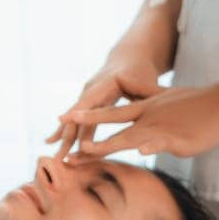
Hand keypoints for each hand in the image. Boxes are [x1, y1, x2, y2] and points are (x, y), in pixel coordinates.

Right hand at [48, 51, 164, 160]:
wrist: (129, 60)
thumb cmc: (140, 72)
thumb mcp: (147, 83)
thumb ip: (153, 94)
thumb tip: (166, 101)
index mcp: (105, 85)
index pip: (89, 101)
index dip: (78, 112)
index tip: (63, 122)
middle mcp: (91, 91)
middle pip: (77, 116)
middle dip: (67, 136)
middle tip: (60, 156)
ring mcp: (86, 99)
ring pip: (74, 122)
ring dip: (64, 140)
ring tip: (57, 160)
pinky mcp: (87, 106)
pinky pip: (75, 123)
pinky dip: (65, 133)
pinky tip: (52, 144)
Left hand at [65, 84, 218, 160]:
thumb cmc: (200, 106)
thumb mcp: (171, 106)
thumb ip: (156, 118)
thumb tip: (148, 134)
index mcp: (146, 108)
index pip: (112, 113)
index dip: (89, 116)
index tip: (67, 120)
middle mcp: (148, 116)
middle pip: (112, 125)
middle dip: (86, 134)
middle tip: (64, 143)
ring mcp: (160, 126)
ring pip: (128, 136)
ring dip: (106, 144)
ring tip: (86, 150)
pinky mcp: (177, 136)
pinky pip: (161, 141)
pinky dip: (151, 146)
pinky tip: (141, 152)